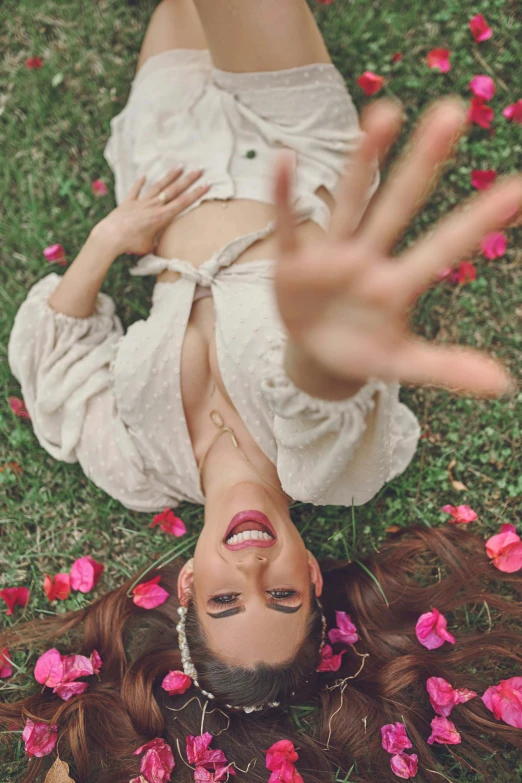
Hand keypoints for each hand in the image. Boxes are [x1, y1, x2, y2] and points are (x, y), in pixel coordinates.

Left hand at [94, 166, 209, 255]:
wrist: (111, 236)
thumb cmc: (131, 244)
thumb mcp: (149, 248)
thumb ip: (156, 244)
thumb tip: (159, 248)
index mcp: (162, 217)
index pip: (183, 202)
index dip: (196, 193)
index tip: (207, 184)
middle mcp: (154, 205)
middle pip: (174, 190)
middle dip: (188, 179)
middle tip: (199, 169)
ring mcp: (141, 202)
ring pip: (158, 186)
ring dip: (170, 176)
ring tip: (180, 166)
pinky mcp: (128, 202)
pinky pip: (135, 191)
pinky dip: (140, 183)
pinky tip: (145, 176)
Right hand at [273, 96, 521, 397]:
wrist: (315, 353)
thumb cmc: (363, 352)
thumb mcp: (401, 364)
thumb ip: (445, 367)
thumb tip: (503, 385)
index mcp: (398, 285)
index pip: (444, 247)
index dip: (478, 220)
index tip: (519, 187)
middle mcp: (370, 258)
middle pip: (400, 205)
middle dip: (423, 164)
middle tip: (453, 111)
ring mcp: (332, 255)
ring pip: (351, 202)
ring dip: (363, 161)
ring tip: (383, 115)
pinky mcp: (294, 262)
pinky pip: (288, 227)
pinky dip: (284, 198)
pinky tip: (284, 161)